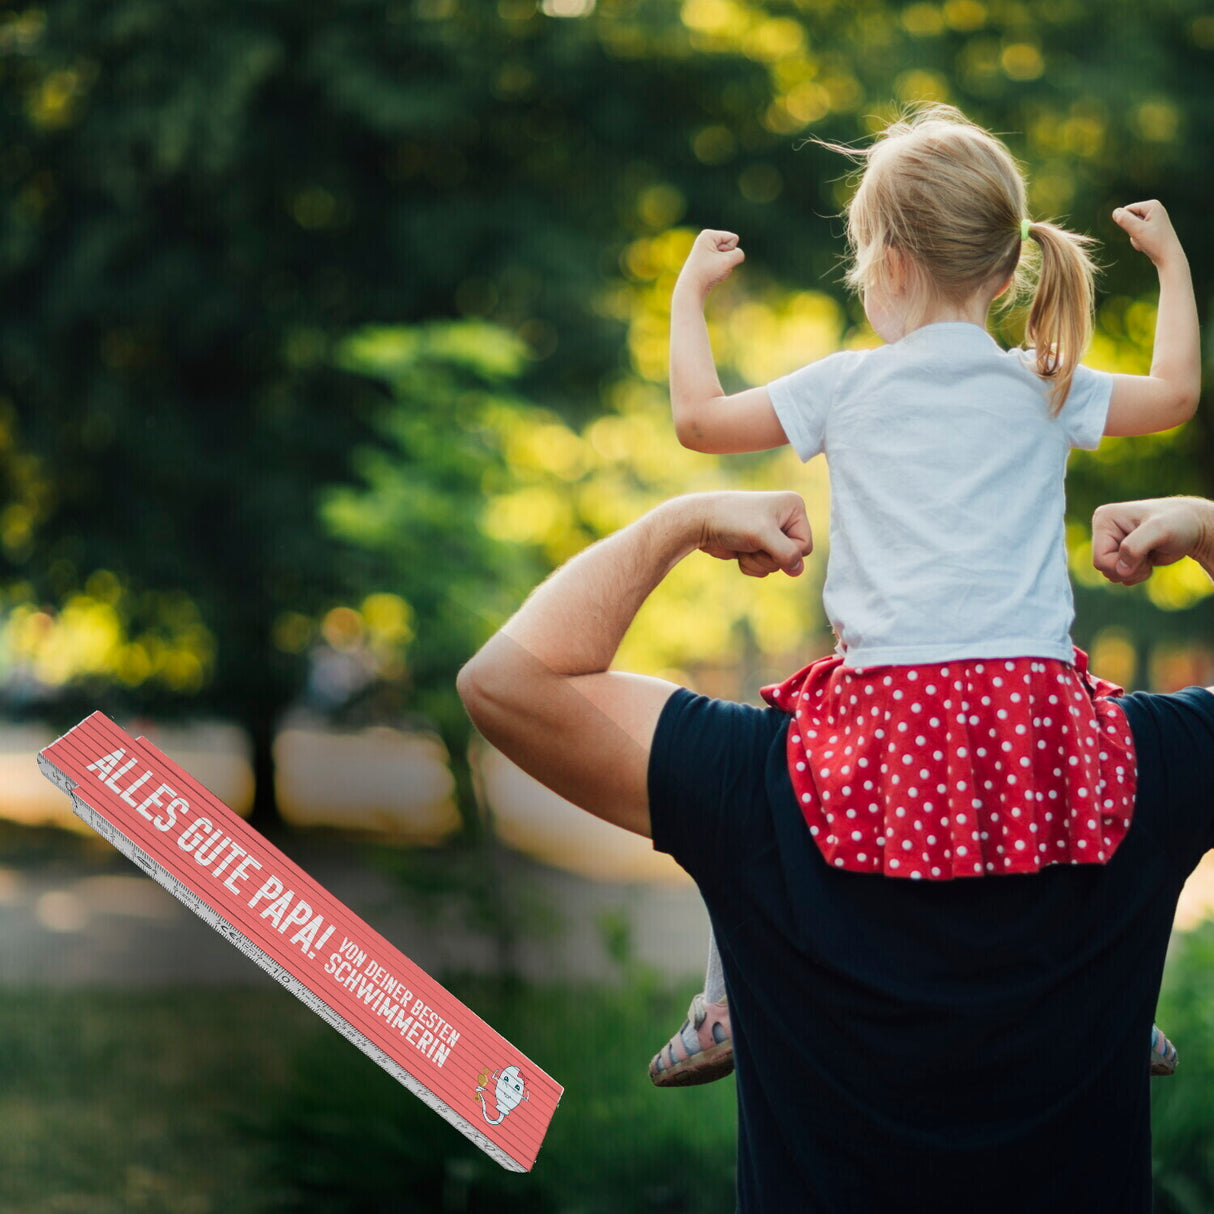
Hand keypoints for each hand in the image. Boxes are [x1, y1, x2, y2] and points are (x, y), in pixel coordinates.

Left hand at [677, 229, 745, 297]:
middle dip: (727, 259)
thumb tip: (738, 254)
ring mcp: (707, 251)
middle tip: (713, 266)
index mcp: (708, 234)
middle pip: (731, 247)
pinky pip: (724, 264)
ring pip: (729, 257)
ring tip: (711, 272)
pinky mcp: (709, 261)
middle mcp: (706, 240)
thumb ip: (739, 254)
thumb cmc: (707, 272)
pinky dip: (721, 271)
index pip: (734, 238)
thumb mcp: (728, 261)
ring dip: (725, 267)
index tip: (715, 259)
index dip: (730, 251)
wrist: (691, 288)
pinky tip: (711, 275)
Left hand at [695, 490, 812, 577]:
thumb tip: (798, 570)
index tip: (766, 540)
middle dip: (770, 557)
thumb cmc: (732, 520)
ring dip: (758, 561)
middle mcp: (785, 518)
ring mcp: (771, 533)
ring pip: (777, 565)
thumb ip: (787, 553)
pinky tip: (739, 552)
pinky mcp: (757, 545)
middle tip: (752, 543)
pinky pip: (764, 567)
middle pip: (792, 557)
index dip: (786, 551)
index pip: (805, 545)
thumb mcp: (763, 535)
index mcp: (794, 507)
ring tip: (744, 546)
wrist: (700, 522)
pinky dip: (751, 565)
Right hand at [1091, 496, 1213, 584]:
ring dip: (1134, 572)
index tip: (1145, 553)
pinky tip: (1149, 560)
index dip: (1122, 565)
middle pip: (1104, 569)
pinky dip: (1136, 574)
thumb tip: (1120, 571)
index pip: (1100, 559)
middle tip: (1149, 555)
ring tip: (1149, 556)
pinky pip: (1120, 575)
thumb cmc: (1179, 522)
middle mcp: (1104, 530)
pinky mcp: (1121, 553)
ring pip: (1111, 574)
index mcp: (1104, 519)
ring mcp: (1112, 542)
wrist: (1193, 527)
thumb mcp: (1159, 530)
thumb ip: (1135, 547)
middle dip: (1129, 569)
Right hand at [1113, 200, 1185, 269]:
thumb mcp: (1137, 230)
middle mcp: (1154, 209)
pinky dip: (1139, 240)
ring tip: (1147, 242)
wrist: (1169, 257)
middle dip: (1131, 231)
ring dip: (1135, 237)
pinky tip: (1149, 244)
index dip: (1127, 224)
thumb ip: (1124, 219)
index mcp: (1152, 205)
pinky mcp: (1154, 228)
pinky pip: (1138, 233)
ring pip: (1132, 227)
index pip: (1126, 210)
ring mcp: (1154, 218)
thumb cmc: (1155, 243)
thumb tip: (1115, 211)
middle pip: (1129, 218)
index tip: (1140, 231)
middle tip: (1144, 237)